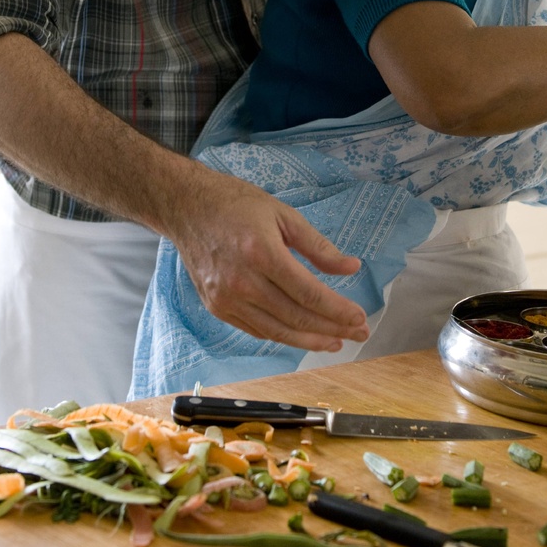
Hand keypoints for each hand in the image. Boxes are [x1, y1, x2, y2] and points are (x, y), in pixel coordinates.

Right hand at [168, 159, 369, 351]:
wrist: (186, 208)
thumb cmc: (236, 204)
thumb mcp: (283, 214)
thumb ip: (318, 246)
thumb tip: (351, 267)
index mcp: (261, 253)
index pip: (309, 294)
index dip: (338, 310)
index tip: (360, 317)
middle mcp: (242, 281)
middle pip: (296, 317)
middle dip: (332, 329)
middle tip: (358, 333)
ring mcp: (226, 298)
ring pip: (277, 331)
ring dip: (310, 341)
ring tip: (335, 341)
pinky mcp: (216, 307)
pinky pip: (256, 330)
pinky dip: (283, 336)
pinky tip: (302, 335)